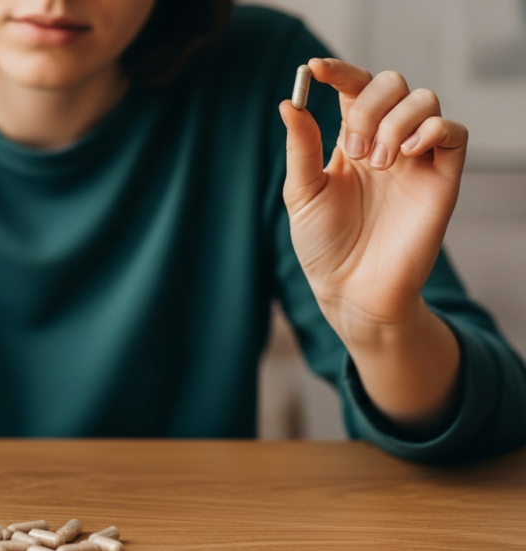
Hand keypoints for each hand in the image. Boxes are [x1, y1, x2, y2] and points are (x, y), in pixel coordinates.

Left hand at [279, 58, 468, 339]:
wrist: (351, 290)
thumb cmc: (324, 246)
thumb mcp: (301, 193)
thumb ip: (301, 148)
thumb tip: (288, 103)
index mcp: (349, 141)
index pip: (352, 89)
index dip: (337, 72)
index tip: (314, 69)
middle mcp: (384, 142)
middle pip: (391, 84)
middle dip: (368, 104)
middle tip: (352, 149)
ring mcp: (415, 158)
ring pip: (424, 99)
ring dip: (395, 119)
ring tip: (376, 162)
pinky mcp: (442, 178)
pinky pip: (454, 131)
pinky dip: (431, 129)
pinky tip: (403, 154)